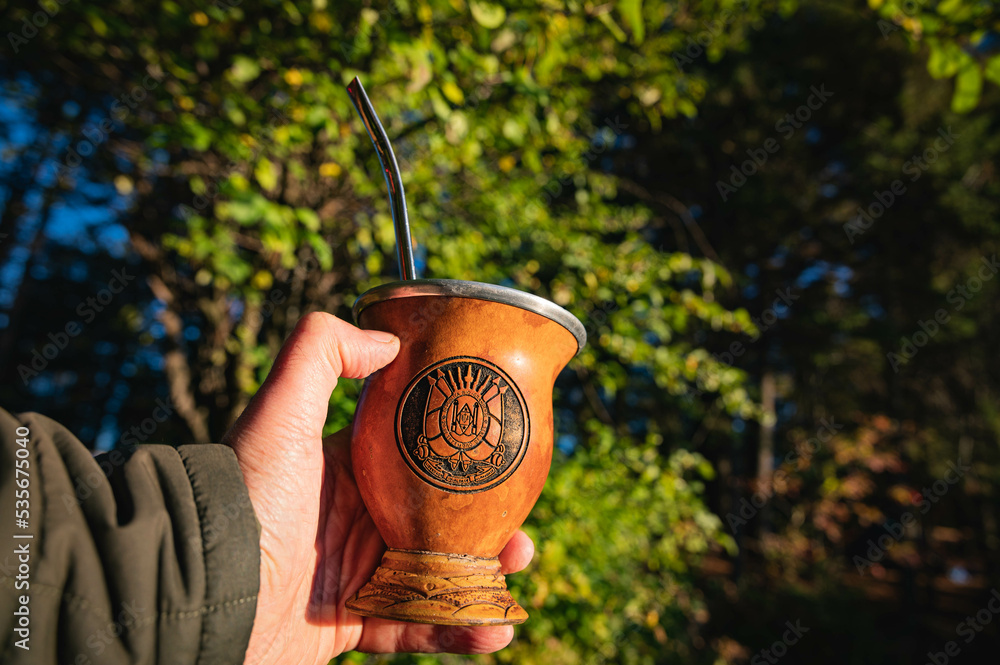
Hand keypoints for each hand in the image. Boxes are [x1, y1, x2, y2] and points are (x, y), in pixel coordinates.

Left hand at [222, 312, 534, 664]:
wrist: (203, 589)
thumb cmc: (247, 495)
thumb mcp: (279, 409)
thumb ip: (322, 353)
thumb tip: (388, 340)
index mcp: (346, 470)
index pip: (417, 460)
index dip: (462, 461)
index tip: (504, 459)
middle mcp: (353, 520)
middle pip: (437, 521)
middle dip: (486, 525)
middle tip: (519, 533)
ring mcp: (353, 574)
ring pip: (435, 575)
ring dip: (482, 579)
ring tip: (515, 572)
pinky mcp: (349, 623)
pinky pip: (413, 629)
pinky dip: (456, 634)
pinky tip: (494, 632)